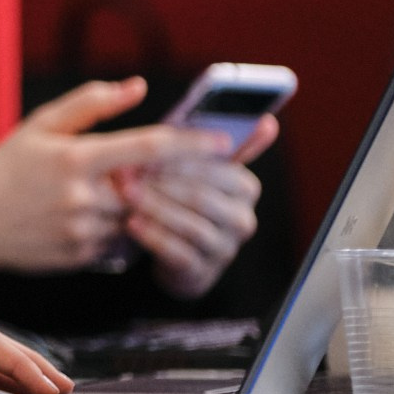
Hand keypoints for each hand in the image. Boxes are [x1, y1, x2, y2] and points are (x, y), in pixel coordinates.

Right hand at [0, 78, 229, 272]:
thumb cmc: (7, 168)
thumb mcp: (40, 125)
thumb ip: (91, 103)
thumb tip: (138, 87)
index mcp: (76, 158)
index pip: (148, 147)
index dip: (192, 143)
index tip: (224, 141)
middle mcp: (85, 196)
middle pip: (155, 187)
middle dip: (182, 180)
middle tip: (208, 171)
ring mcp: (86, 230)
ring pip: (142, 217)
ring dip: (154, 206)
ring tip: (155, 193)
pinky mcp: (84, 256)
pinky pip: (124, 242)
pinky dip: (129, 228)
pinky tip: (119, 217)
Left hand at [126, 114, 276, 298]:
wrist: (169, 251)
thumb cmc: (177, 197)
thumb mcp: (191, 169)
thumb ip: (212, 144)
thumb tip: (267, 121)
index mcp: (245, 187)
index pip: (216, 168)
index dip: (177, 158)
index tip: (144, 148)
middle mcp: (242, 219)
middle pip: (201, 196)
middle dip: (161, 182)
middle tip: (126, 171)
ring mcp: (225, 248)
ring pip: (190, 224)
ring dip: (154, 207)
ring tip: (126, 195)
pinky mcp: (203, 272)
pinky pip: (178, 252)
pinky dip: (152, 236)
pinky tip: (130, 223)